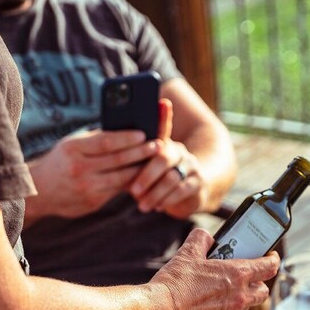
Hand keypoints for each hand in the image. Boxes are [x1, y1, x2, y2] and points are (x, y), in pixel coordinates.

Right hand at [28, 128, 157, 219]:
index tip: (144, 134)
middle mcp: (79, 168)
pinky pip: (118, 190)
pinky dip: (133, 182)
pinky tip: (145, 176)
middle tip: (158, 146)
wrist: (39, 191)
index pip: (106, 142)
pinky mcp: (93, 202)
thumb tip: (126, 128)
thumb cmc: (62, 161)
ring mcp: (86, 187)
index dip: (127, 138)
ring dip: (142, 169)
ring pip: (122, 177)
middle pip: (118, 160)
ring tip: (156, 161)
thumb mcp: (72, 145)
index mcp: (72, 148)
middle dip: (141, 152)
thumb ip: (95, 140)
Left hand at [128, 99, 208, 218]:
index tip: (162, 102)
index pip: (163, 127)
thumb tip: (111, 154)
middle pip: (163, 157)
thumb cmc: (157, 181)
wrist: (188, 194)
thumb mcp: (144, 170)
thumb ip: (133, 159)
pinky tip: (157, 206)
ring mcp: (192, 166)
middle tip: (133, 191)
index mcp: (164, 144)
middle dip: (146, 175)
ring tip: (142, 205)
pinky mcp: (199, 183)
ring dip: (155, 193)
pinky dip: (167, 200)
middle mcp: (180, 151)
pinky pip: (183, 190)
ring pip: (172, 178)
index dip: (163, 115)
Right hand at [151, 228, 279, 309]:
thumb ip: (201, 240)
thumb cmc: (175, 283)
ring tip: (221, 292)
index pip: (269, 267)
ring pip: (245, 307)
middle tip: (247, 277)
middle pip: (262, 291)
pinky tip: (206, 309)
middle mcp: (240, 298)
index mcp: (237, 275)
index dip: (272, 260)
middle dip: (258, 283)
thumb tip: (206, 237)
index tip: (270, 256)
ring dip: (240, 299)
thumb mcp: (188, 253)